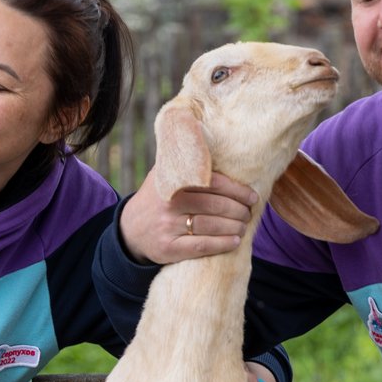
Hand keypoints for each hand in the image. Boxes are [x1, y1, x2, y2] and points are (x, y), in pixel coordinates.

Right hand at [117, 170, 257, 264]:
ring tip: (244, 226)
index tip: (252, 197)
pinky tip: (234, 241)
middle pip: (215, 205)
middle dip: (239, 210)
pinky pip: (201, 246)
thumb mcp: (163, 175)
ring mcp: (168, 227)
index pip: (213, 183)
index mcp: (173, 182)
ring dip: (234, 227)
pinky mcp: (168, 248)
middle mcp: (169, 203)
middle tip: (249, 213)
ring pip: (210, 226)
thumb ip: (184, 162)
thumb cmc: (157, 198)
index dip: (237, 190)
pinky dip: (221, 244)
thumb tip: (208, 133)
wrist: (130, 229)